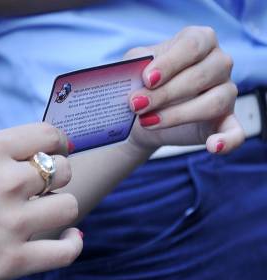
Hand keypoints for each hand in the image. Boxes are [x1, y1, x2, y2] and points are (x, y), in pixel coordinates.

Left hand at [125, 26, 244, 153]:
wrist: (142, 115)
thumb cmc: (141, 83)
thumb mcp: (135, 67)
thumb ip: (137, 64)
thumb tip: (137, 72)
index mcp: (199, 40)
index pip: (192, 45)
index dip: (170, 63)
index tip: (147, 80)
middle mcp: (219, 63)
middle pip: (202, 75)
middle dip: (165, 93)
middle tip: (136, 105)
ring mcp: (227, 92)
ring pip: (214, 102)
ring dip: (178, 115)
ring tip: (148, 121)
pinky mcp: (226, 122)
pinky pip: (236, 132)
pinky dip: (227, 141)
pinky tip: (212, 146)